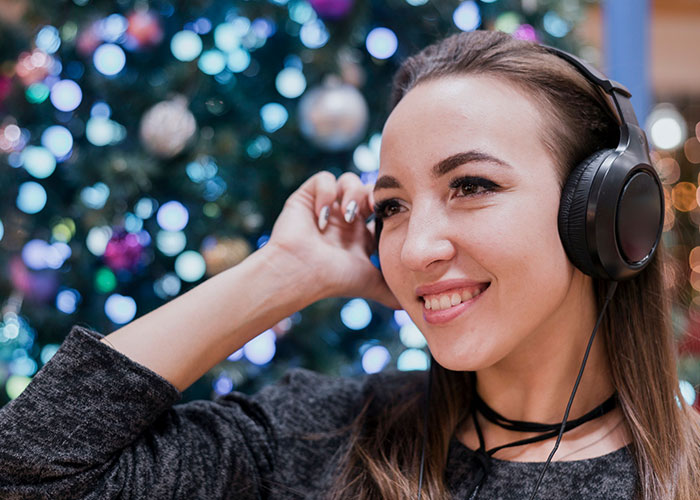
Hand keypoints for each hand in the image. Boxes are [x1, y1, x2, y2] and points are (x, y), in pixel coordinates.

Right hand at [266, 171, 400, 308]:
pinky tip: (323, 214)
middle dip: (373, 196)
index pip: (381, 211)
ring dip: (352, 193)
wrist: (300, 273)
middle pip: (368, 192)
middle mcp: (344, 220)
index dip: (388, 209)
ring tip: (347, 215)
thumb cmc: (332, 279)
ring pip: (349, 180)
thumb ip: (390, 291)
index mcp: (360, 236)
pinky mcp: (307, 198)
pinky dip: (327, 191)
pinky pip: (324, 178)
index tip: (390, 216)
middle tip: (373, 208)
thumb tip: (411, 305)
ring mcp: (326, 208)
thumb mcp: (370, 283)